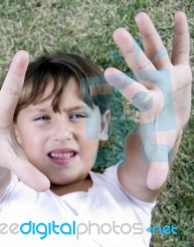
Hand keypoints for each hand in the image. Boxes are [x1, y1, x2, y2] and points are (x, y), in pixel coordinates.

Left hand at [105, 12, 191, 189]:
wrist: (166, 124)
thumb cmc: (159, 138)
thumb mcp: (159, 152)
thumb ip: (155, 168)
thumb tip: (150, 187)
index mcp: (149, 104)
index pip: (134, 93)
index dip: (123, 84)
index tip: (106, 71)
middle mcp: (155, 87)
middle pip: (142, 66)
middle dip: (131, 50)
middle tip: (117, 32)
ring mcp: (167, 77)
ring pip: (158, 52)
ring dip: (151, 34)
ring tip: (139, 14)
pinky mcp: (182, 72)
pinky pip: (182, 50)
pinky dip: (182, 35)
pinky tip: (179, 15)